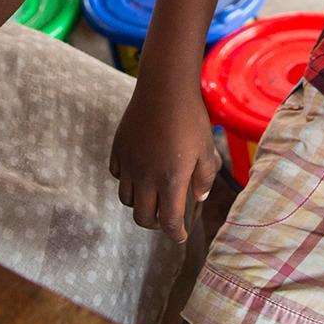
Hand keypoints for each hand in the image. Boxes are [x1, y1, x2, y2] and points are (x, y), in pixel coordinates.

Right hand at [110, 77, 220, 241]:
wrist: (165, 88)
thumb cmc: (191, 119)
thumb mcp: (206, 149)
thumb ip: (205, 178)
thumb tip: (198, 198)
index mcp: (171, 180)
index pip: (168, 222)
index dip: (175, 234)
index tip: (180, 235)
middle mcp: (146, 177)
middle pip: (142, 217)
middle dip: (155, 224)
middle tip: (165, 218)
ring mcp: (129, 163)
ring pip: (126, 199)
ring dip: (139, 203)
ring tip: (152, 195)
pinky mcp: (118, 150)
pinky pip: (117, 176)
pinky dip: (127, 181)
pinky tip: (139, 172)